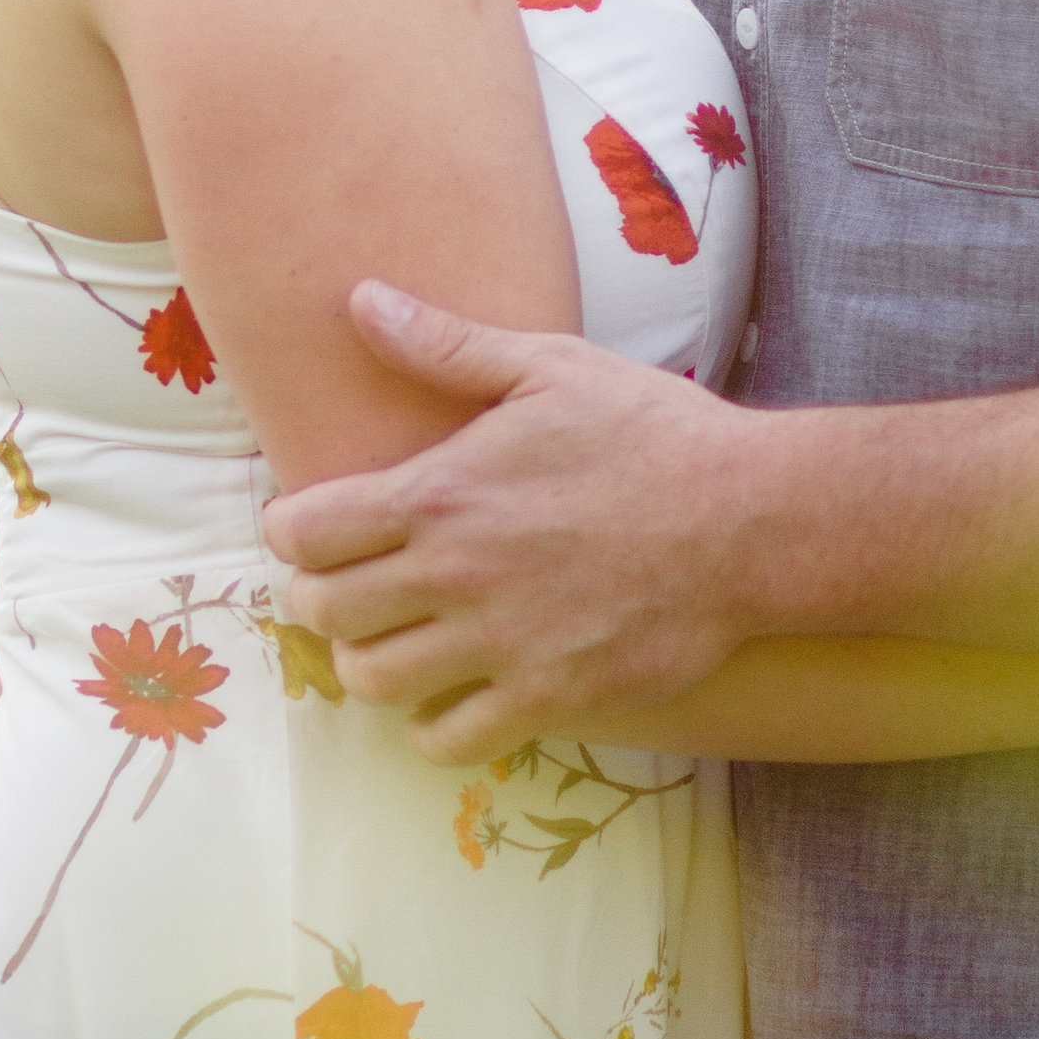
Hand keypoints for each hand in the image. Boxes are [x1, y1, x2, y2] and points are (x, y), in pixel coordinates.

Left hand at [263, 283, 759, 760]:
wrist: (748, 519)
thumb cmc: (649, 431)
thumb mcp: (548, 366)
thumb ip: (447, 343)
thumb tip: (362, 299)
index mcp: (443, 493)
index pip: (307, 531)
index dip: (290, 528)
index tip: (306, 523)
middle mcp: (456, 576)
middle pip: (324, 609)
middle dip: (315, 593)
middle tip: (341, 578)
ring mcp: (499, 645)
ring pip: (373, 680)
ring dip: (367, 658)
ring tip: (390, 635)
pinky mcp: (548, 697)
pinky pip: (449, 739)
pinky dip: (431, 726)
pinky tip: (447, 695)